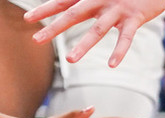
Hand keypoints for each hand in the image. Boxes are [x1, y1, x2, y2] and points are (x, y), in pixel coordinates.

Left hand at [24, 0, 164, 66]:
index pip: (64, 1)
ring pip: (98, 28)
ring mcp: (118, 8)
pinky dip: (119, 51)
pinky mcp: (136, 16)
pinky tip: (112, 65)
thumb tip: (69, 6)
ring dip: (84, 45)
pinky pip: (126, 37)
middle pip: (74, 14)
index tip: (28, 19)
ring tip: (70, 60)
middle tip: (36, 40)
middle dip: (54, 28)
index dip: (45, 9)